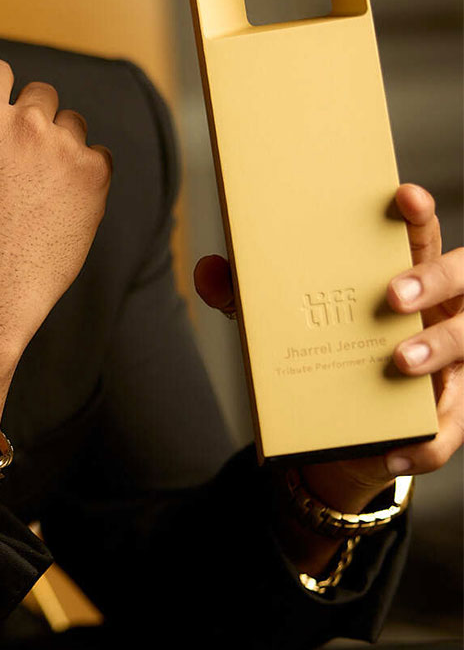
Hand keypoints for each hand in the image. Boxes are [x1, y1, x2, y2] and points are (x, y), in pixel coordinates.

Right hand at [0, 58, 111, 369]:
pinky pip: (98, 156)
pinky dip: (83, 173)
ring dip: (59, 144)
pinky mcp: (95, 178)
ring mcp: (66, 149)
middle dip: (30, 119)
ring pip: (72, 123)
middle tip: (18, 159)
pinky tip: (60, 202)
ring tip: (39, 187)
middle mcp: (27, 123)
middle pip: (41, 93)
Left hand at [194, 184, 463, 511]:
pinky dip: (422, 445)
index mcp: (403, 276)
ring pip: (463, 344)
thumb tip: (210, 271)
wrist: (337, 432)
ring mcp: (452, 360)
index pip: (418, 236)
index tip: (403, 195)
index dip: (417, 214)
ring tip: (399, 362)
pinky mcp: (447, 414)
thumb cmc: (319, 352)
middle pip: (457, 279)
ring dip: (435, 348)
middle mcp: (439, 310)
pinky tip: (392, 454)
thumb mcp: (280, 323)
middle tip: (392, 294)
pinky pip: (446, 431)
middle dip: (431, 280)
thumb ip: (248, 296)